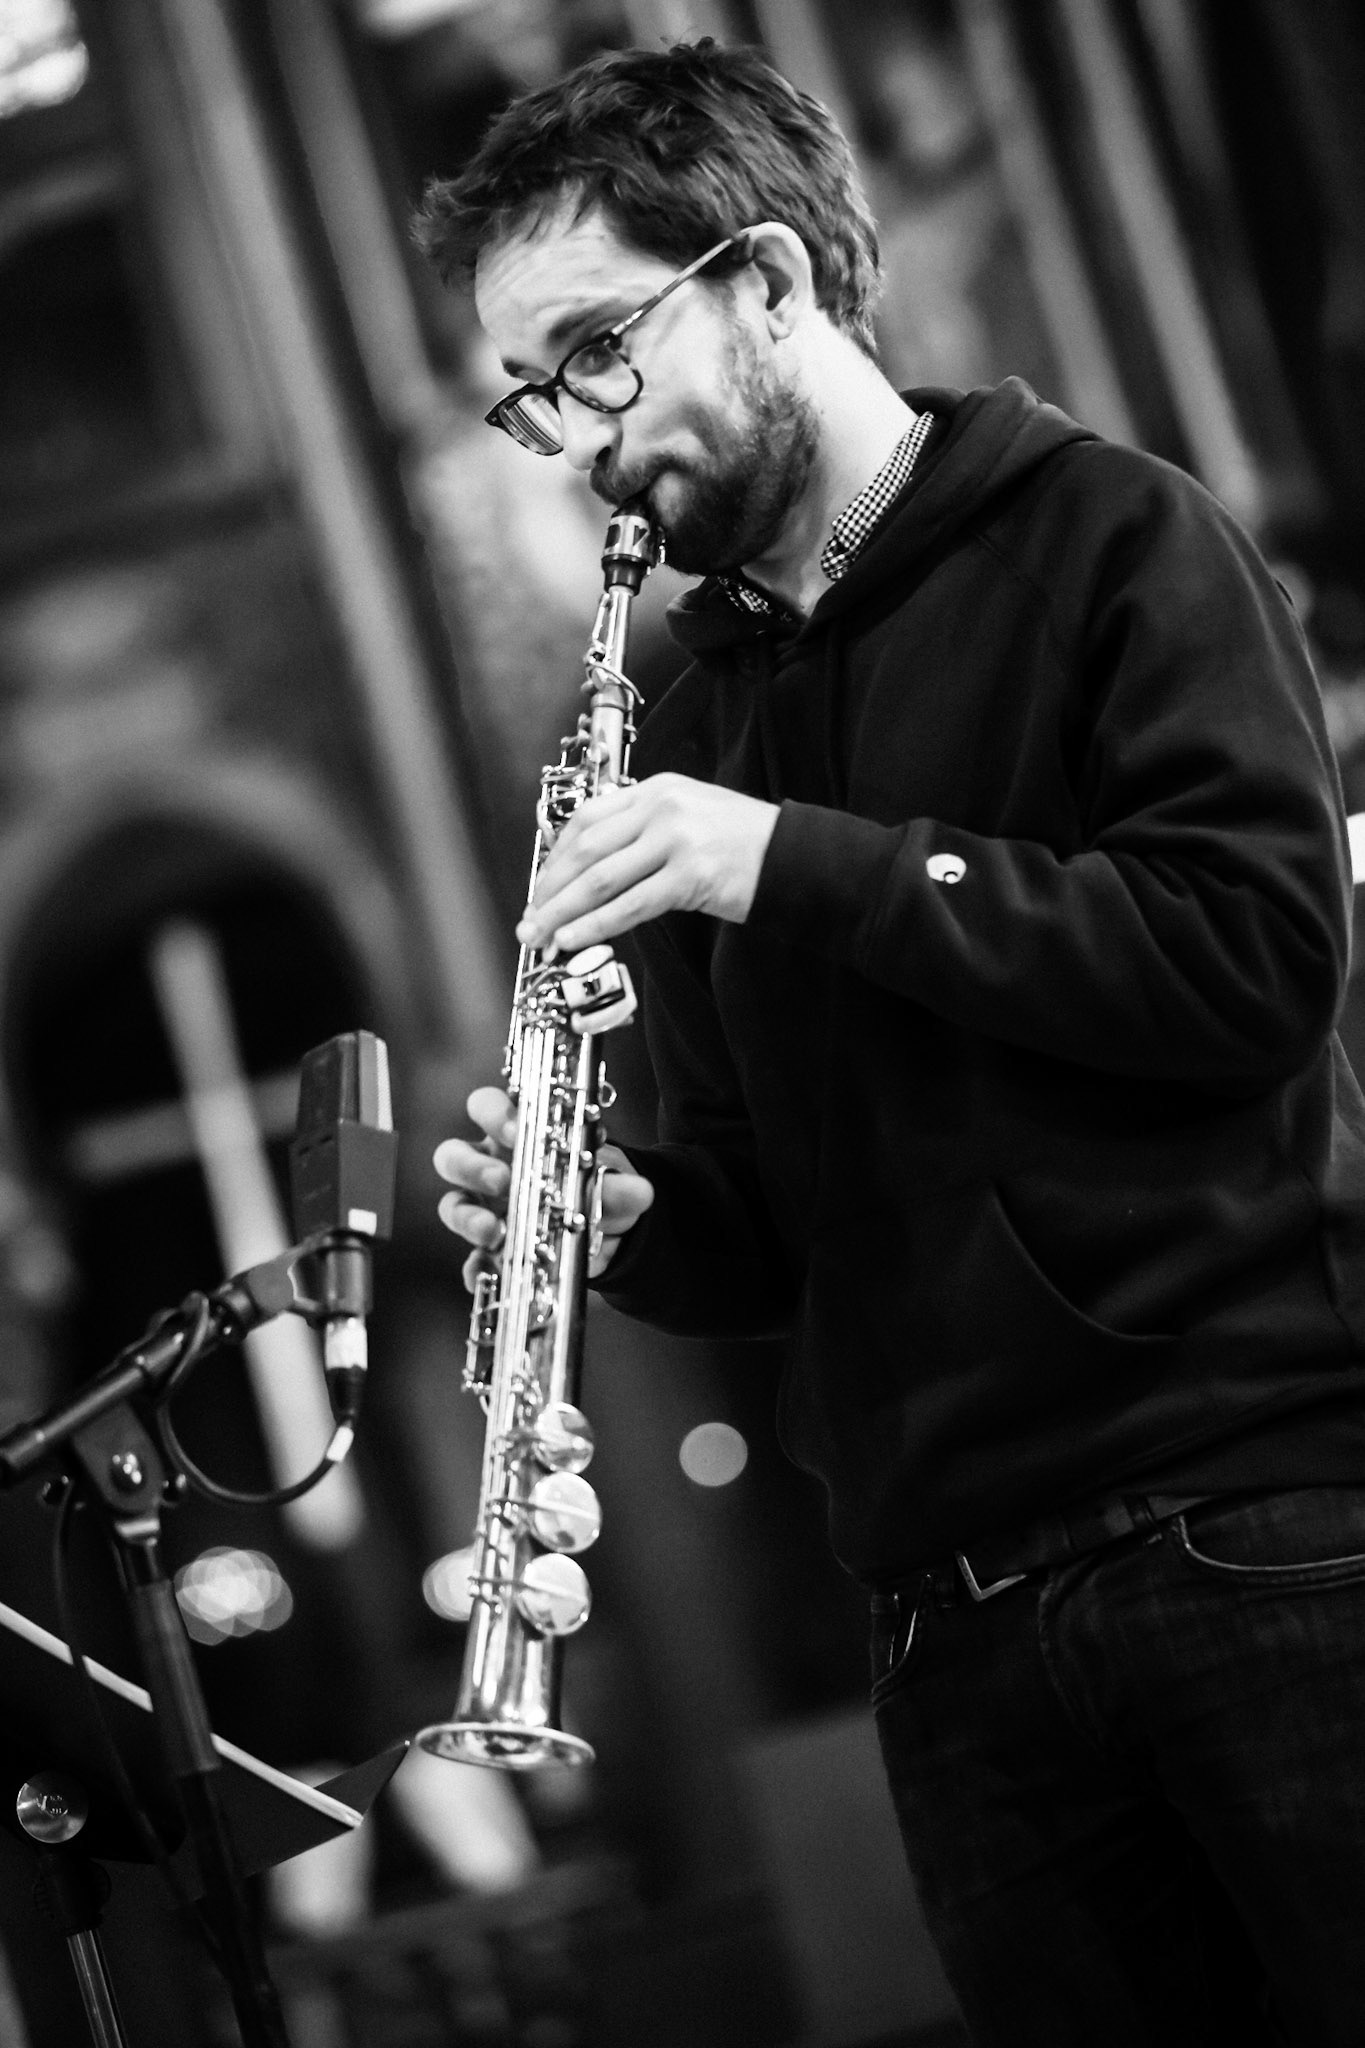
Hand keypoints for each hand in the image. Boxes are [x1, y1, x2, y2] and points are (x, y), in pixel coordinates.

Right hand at [434, 1085, 653, 1287]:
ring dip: (467, 1217)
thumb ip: (621, 1187)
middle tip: (502, 1182)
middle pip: (452, 1155)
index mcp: (514, 1134)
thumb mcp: (610, 1183)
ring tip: (495, 1231)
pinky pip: (471, 1259)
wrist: (605, 1231)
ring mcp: (483, 1208)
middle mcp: (489, 1166)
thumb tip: (641, 1192)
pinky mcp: (488, 1249)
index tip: (514, 1128)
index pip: (485, 1107)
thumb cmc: (594, 1186)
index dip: (492, 1113)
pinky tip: (490, 1275)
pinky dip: (477, 1268)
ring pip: (452, 1204)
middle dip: (471, 1167)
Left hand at [517, 773, 778, 956]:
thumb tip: (593, 872)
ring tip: (540, 937)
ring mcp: (676, 840)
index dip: (554, 858)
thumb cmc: (745, 844)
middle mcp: (662, 808)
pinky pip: (631, 905)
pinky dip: (596, 925)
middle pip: (585, 850)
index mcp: (657, 790)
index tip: (540, 887)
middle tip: (529, 920)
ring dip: (563, 912)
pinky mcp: (691, 876)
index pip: (587, 820)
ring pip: (600, 879)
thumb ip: (644, 831)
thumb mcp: (690, 818)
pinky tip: (575, 940)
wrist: (797, 856)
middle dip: (549, 890)